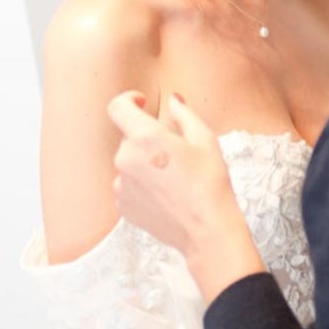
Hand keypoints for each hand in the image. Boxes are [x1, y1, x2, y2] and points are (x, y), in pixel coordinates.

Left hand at [108, 91, 264, 302]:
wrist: (206, 229)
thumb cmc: (210, 182)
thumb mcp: (205, 139)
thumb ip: (184, 113)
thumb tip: (173, 99)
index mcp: (145, 138)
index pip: (118, 107)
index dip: (128, 100)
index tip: (142, 103)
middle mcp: (126, 159)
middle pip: (128, 137)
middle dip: (147, 138)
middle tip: (176, 152)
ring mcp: (121, 184)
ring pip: (129, 161)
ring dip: (144, 162)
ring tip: (173, 178)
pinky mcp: (122, 205)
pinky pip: (128, 184)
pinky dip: (142, 183)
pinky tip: (166, 193)